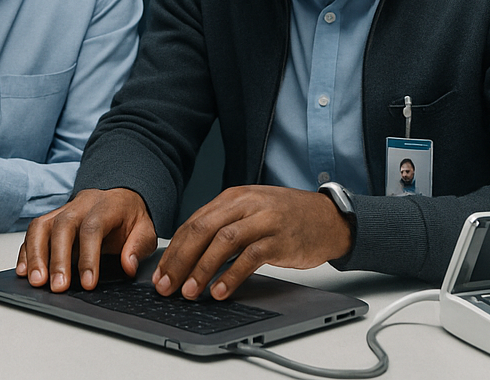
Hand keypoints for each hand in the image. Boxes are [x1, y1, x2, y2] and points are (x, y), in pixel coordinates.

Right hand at [17, 188, 156, 291]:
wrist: (120, 198)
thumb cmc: (130, 217)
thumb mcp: (146, 229)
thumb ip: (138, 246)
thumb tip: (128, 265)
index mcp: (106, 205)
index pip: (92, 228)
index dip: (89, 257)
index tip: (88, 283)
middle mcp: (80, 204)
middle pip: (62, 226)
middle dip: (58, 259)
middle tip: (58, 287)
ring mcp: (62, 210)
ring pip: (41, 226)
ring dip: (36, 255)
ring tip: (36, 281)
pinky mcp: (50, 219)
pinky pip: (33, 232)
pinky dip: (26, 251)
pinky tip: (24, 270)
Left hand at [154, 186, 351, 300]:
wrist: (328, 218)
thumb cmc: (286, 218)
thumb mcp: (251, 212)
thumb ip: (224, 226)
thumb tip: (189, 254)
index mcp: (233, 197)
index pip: (194, 223)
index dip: (174, 250)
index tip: (161, 273)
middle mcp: (246, 204)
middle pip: (202, 230)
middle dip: (180, 260)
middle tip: (166, 286)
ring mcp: (264, 220)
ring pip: (223, 242)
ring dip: (202, 269)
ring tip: (189, 292)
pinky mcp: (280, 239)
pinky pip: (250, 257)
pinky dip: (231, 275)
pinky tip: (220, 291)